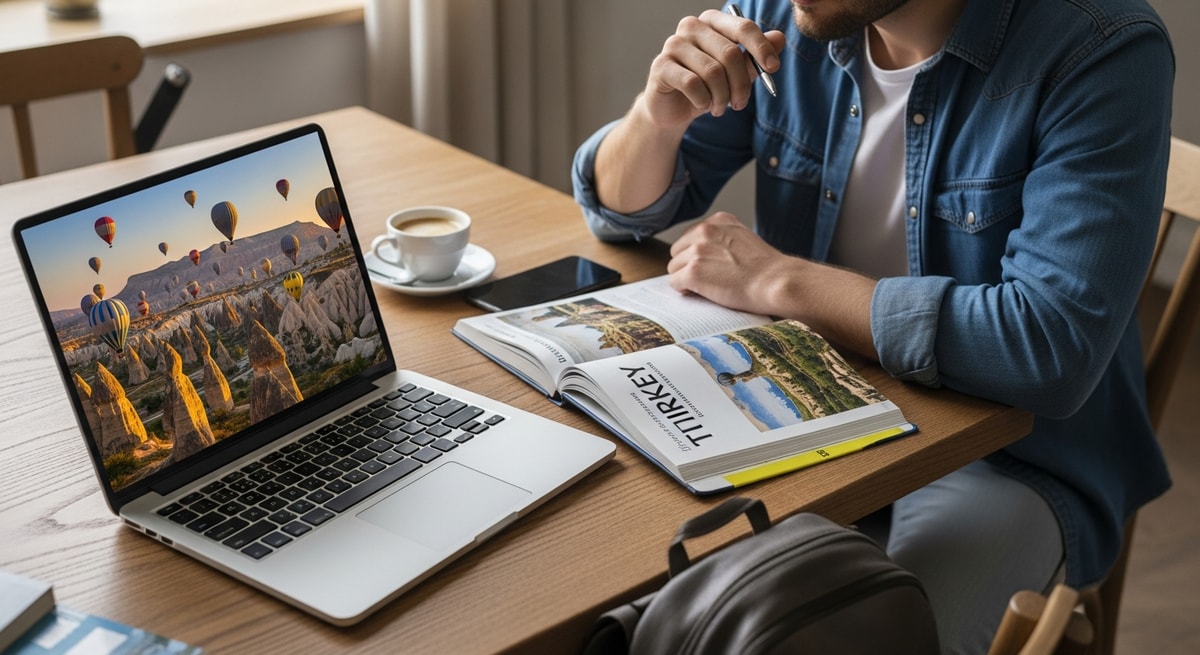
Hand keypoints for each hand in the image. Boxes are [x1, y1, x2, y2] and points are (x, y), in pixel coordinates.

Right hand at [643, 9, 784, 128]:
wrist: (673, 109)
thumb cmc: (706, 87)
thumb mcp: (735, 74)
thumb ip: (755, 57)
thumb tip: (779, 38)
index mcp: (712, 22)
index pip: (742, 27)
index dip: (761, 48)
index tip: (773, 68)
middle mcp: (691, 26)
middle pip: (729, 53)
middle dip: (741, 84)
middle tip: (740, 104)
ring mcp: (674, 44)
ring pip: (712, 72)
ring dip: (721, 97)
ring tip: (719, 108)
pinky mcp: (661, 66)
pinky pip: (692, 84)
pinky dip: (703, 100)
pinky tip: (703, 105)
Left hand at [667, 212, 879, 358]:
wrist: (776, 283)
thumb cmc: (766, 269)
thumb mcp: (744, 239)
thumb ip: (722, 240)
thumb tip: (700, 254)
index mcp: (718, 220)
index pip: (691, 237)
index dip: (698, 255)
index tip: (713, 266)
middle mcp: (705, 230)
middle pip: (678, 251)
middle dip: (688, 266)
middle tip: (710, 279)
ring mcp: (697, 250)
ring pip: (674, 268)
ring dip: (687, 279)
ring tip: (710, 287)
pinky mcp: (693, 272)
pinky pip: (675, 283)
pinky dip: (686, 291)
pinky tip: (704, 293)